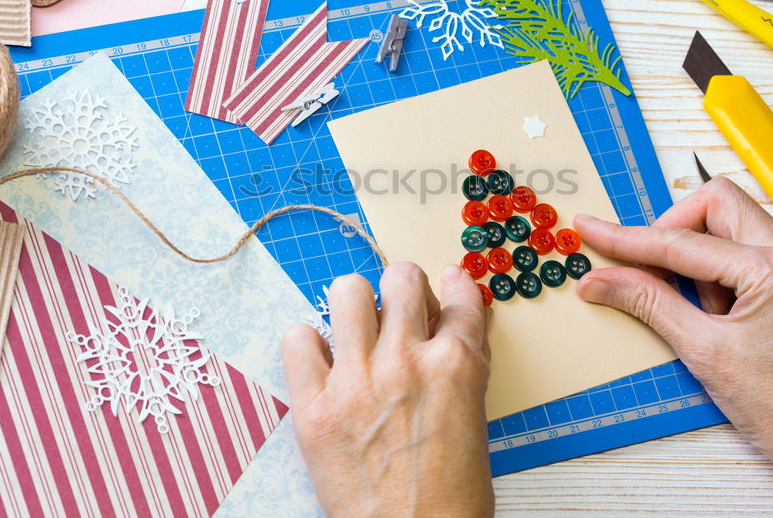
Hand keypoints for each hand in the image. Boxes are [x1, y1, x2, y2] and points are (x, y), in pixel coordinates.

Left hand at [281, 262, 493, 516]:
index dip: (456, 286)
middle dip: (404, 289)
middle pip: (401, 278)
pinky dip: (309, 344)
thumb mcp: (473, 416)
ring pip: (348, 291)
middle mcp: (406, 362)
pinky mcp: (314, 407)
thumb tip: (459, 321)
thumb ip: (466, 362)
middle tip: (400, 314)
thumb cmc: (451, 493)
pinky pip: (298, 338)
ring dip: (356, 305)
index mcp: (455, 365)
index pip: (460, 297)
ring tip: (358, 330)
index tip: (448, 281)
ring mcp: (356, 381)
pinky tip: (324, 363)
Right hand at [574, 177, 772, 516]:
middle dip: (675, 232)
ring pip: (741, 216)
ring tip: (703, 297)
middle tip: (650, 271)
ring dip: (708, 243)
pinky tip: (727, 294)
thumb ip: (648, 303)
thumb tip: (601, 280)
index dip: (627, 239)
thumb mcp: (702, 352)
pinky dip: (735, 254)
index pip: (680, 243)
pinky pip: (765, 238)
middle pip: (716, 204)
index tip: (592, 230)